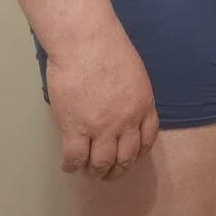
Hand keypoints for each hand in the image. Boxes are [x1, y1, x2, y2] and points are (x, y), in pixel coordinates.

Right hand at [45, 16, 159, 181]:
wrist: (86, 42)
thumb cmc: (107, 47)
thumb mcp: (134, 72)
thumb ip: (131, 94)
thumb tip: (120, 104)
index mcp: (143, 106)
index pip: (146, 140)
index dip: (138, 153)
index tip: (130, 158)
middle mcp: (126, 123)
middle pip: (125, 158)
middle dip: (117, 169)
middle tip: (108, 173)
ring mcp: (101, 128)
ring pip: (101, 163)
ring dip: (95, 172)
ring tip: (88, 172)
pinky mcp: (75, 128)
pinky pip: (75, 157)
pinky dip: (71, 166)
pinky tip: (68, 166)